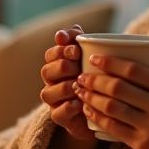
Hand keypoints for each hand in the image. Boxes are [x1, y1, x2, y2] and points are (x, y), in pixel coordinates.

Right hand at [39, 24, 95, 140]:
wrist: (102, 109)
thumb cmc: (96, 78)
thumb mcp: (92, 58)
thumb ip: (81, 42)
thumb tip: (72, 30)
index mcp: (58, 64)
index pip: (51, 54)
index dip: (60, 49)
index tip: (75, 48)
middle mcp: (52, 82)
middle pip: (46, 71)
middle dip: (61, 65)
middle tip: (76, 64)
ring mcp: (55, 101)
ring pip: (47, 93)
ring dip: (63, 87)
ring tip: (78, 84)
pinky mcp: (61, 118)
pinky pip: (57, 113)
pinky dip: (67, 107)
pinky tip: (80, 103)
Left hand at [73, 47, 148, 148]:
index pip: (135, 71)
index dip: (111, 62)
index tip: (96, 58)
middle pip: (119, 88)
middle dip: (96, 79)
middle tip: (83, 75)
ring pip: (112, 107)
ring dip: (92, 97)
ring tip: (80, 90)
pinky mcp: (142, 145)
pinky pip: (114, 128)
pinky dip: (97, 117)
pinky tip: (88, 110)